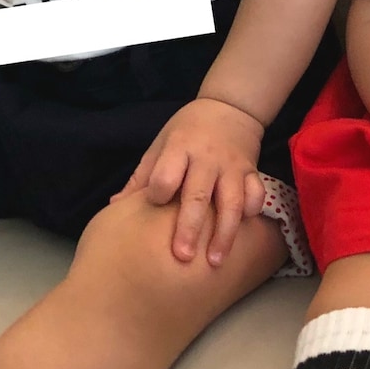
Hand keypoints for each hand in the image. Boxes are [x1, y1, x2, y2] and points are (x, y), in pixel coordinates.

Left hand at [112, 98, 265, 265]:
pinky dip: (252, 211)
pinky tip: (245, 229)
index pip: (166, 175)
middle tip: (183, 258)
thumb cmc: (186, 132)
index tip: (156, 203)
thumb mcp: (160, 145)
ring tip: (216, 261)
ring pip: (231, 201)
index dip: (159, 191)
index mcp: (179, 149)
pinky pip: (256, 193)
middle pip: (198, 195)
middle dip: (190, 227)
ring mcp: (231, 165)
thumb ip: (142, 177)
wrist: (229, 107)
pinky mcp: (251, 170)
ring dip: (224, 232)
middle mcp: (206, 158)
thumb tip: (114, 205)